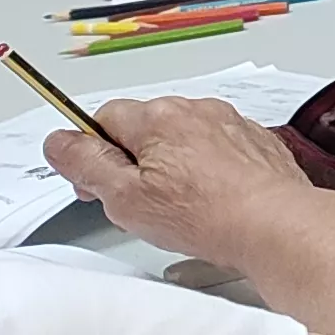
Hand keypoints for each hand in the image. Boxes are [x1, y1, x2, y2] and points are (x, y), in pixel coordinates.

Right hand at [45, 92, 327, 264]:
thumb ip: (85, 163)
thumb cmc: (203, 214)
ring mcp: (230, 124)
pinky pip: (215, 151)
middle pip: (143, 129)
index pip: (103, 118)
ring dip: (169, 167)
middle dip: (131, 162)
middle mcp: (196, 110)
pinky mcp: (255, 143)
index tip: (94, 184)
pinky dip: (205, 171)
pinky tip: (208, 201)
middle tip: (136, 203)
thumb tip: (59, 140)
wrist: (275, 224)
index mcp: (158, 116)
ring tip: (177, 208)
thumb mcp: (123, 196)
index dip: (91, 154)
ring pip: (180, 140)